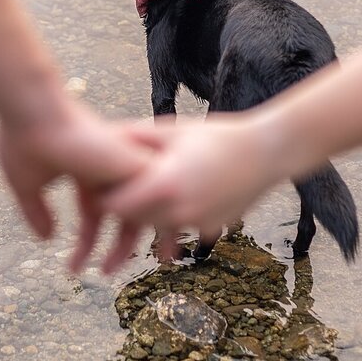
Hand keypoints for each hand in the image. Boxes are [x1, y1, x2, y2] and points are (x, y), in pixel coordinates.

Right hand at [0, 98, 150, 268]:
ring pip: (143, 208)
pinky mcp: (132, 161)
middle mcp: (108, 170)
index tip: (75, 271)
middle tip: (107, 274)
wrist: (31, 111)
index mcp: (86, 173)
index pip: (96, 215)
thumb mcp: (25, 185)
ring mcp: (121, 165)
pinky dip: (153, 221)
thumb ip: (36, 212)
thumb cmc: (23, 141)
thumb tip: (46, 240)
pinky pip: (155, 198)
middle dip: (117, 249)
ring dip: (136, 241)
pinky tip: (143, 244)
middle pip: (124, 216)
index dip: (87, 244)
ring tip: (117, 269)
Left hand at [99, 112, 284, 267]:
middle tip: (108, 195)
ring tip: (141, 199)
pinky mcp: (210, 229)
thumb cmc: (218, 136)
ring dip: (147, 216)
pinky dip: (173, 218)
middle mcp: (179, 210)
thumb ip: (136, 136)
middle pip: (134, 220)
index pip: (117, 205)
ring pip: (157, 227)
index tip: (94, 188)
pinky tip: (173, 201)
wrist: (267, 153)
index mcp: (165, 184)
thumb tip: (102, 136)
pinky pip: (181, 228)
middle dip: (123, 210)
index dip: (104, 197)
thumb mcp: (174, 130)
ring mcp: (197, 224)